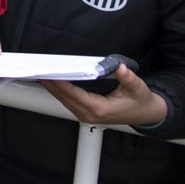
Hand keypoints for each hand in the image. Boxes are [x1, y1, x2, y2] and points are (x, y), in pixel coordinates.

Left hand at [43, 66, 167, 126]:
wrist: (146, 114)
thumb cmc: (141, 102)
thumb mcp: (138, 88)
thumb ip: (128, 78)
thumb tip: (121, 69)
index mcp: (99, 109)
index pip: (73, 94)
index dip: (59, 83)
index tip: (48, 72)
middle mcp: (89, 115)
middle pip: (63, 97)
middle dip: (50, 83)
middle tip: (38, 68)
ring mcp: (86, 116)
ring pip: (63, 100)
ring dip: (51, 87)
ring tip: (40, 72)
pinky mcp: (85, 113)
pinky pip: (67, 101)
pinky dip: (58, 91)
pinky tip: (52, 81)